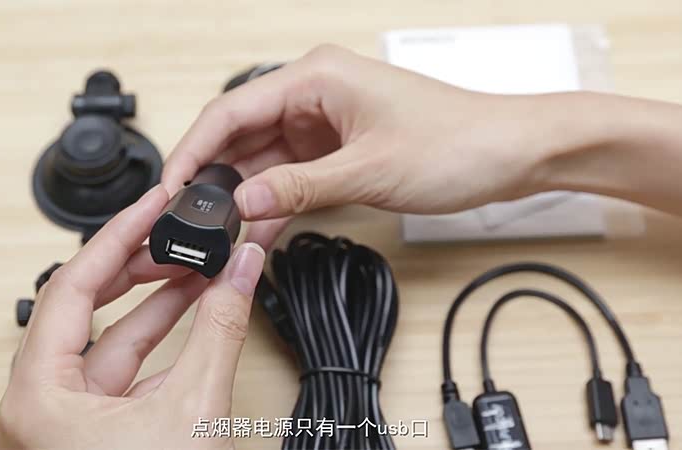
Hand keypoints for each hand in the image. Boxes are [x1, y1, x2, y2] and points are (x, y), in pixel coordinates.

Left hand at [0, 185, 265, 449]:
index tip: (151, 204)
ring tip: (195, 268)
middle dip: (138, 265)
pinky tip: (190, 315)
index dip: (119, 236)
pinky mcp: (89, 433)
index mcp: (37, 398)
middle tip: (173, 231)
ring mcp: (60, 422)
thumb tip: (240, 269)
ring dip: (154, 303)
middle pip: (83, 306)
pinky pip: (118, 371)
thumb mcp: (195, 408)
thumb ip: (221, 330)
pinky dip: (156, 342)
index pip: (72, 286)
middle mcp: (36, 407)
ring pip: (105, 341)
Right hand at [162, 44, 556, 244]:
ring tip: (216, 232)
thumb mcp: (368, 171)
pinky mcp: (338, 149)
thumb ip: (298, 188)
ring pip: (263, 158)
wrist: (511, 153)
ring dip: (243, 194)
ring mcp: (326, 123)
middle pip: (241, 134)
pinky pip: (291, 175)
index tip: (170, 187)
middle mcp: (315, 93)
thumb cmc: (458, 141)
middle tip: (187, 218)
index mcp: (316, 76)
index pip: (231, 110)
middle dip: (213, 177)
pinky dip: (275, 201)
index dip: (194, 150)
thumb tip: (243, 204)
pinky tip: (256, 229)